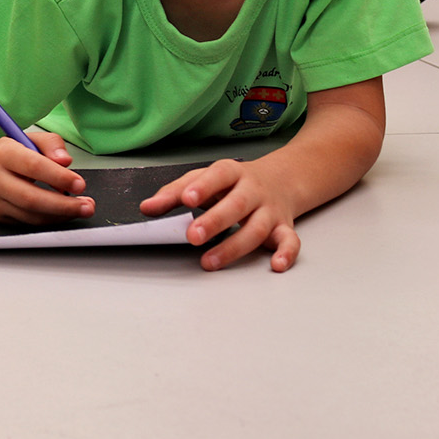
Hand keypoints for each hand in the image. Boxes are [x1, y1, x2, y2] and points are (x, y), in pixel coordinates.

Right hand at [0, 130, 93, 224]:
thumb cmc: (12, 154)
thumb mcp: (31, 139)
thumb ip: (52, 144)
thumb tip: (65, 161)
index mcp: (3, 154)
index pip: (33, 166)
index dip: (59, 177)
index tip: (80, 184)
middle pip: (30, 198)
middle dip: (63, 205)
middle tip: (87, 206)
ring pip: (31, 215)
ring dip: (60, 215)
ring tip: (81, 208)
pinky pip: (29, 222)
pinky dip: (50, 219)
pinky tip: (63, 212)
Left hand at [141, 158, 300, 271]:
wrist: (281, 179)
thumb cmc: (233, 183)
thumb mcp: (203, 179)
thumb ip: (175, 192)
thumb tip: (147, 207)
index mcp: (232, 173)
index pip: (218, 176)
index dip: (203, 187)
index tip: (187, 199)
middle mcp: (253, 191)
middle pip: (237, 205)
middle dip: (215, 221)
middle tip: (192, 236)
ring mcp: (270, 210)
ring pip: (257, 228)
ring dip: (234, 246)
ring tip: (209, 261)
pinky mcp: (284, 228)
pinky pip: (290, 241)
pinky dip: (287, 253)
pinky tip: (276, 265)